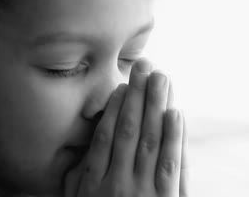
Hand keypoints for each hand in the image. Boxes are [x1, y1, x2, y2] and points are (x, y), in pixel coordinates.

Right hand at [64, 59, 187, 196]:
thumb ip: (78, 178)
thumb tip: (73, 149)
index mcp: (93, 183)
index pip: (104, 137)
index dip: (114, 108)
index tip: (122, 86)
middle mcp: (116, 184)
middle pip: (128, 130)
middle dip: (137, 94)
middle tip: (144, 65)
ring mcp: (142, 191)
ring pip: (149, 141)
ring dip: (155, 105)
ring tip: (160, 77)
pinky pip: (170, 165)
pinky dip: (173, 137)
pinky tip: (175, 112)